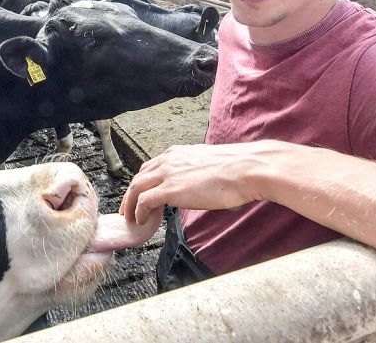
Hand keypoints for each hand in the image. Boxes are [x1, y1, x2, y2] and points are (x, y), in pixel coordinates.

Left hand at [119, 140, 296, 224]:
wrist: (247, 169)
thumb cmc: (238, 170)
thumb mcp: (209, 167)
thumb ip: (198, 174)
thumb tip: (203, 188)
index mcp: (178, 153)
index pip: (151, 167)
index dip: (144, 183)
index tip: (141, 195)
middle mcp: (169, 160)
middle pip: (139, 177)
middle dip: (131, 194)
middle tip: (128, 209)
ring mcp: (168, 174)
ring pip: (136, 189)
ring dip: (130, 205)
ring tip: (130, 219)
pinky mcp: (170, 189)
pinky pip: (144, 202)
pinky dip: (139, 212)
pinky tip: (142, 222)